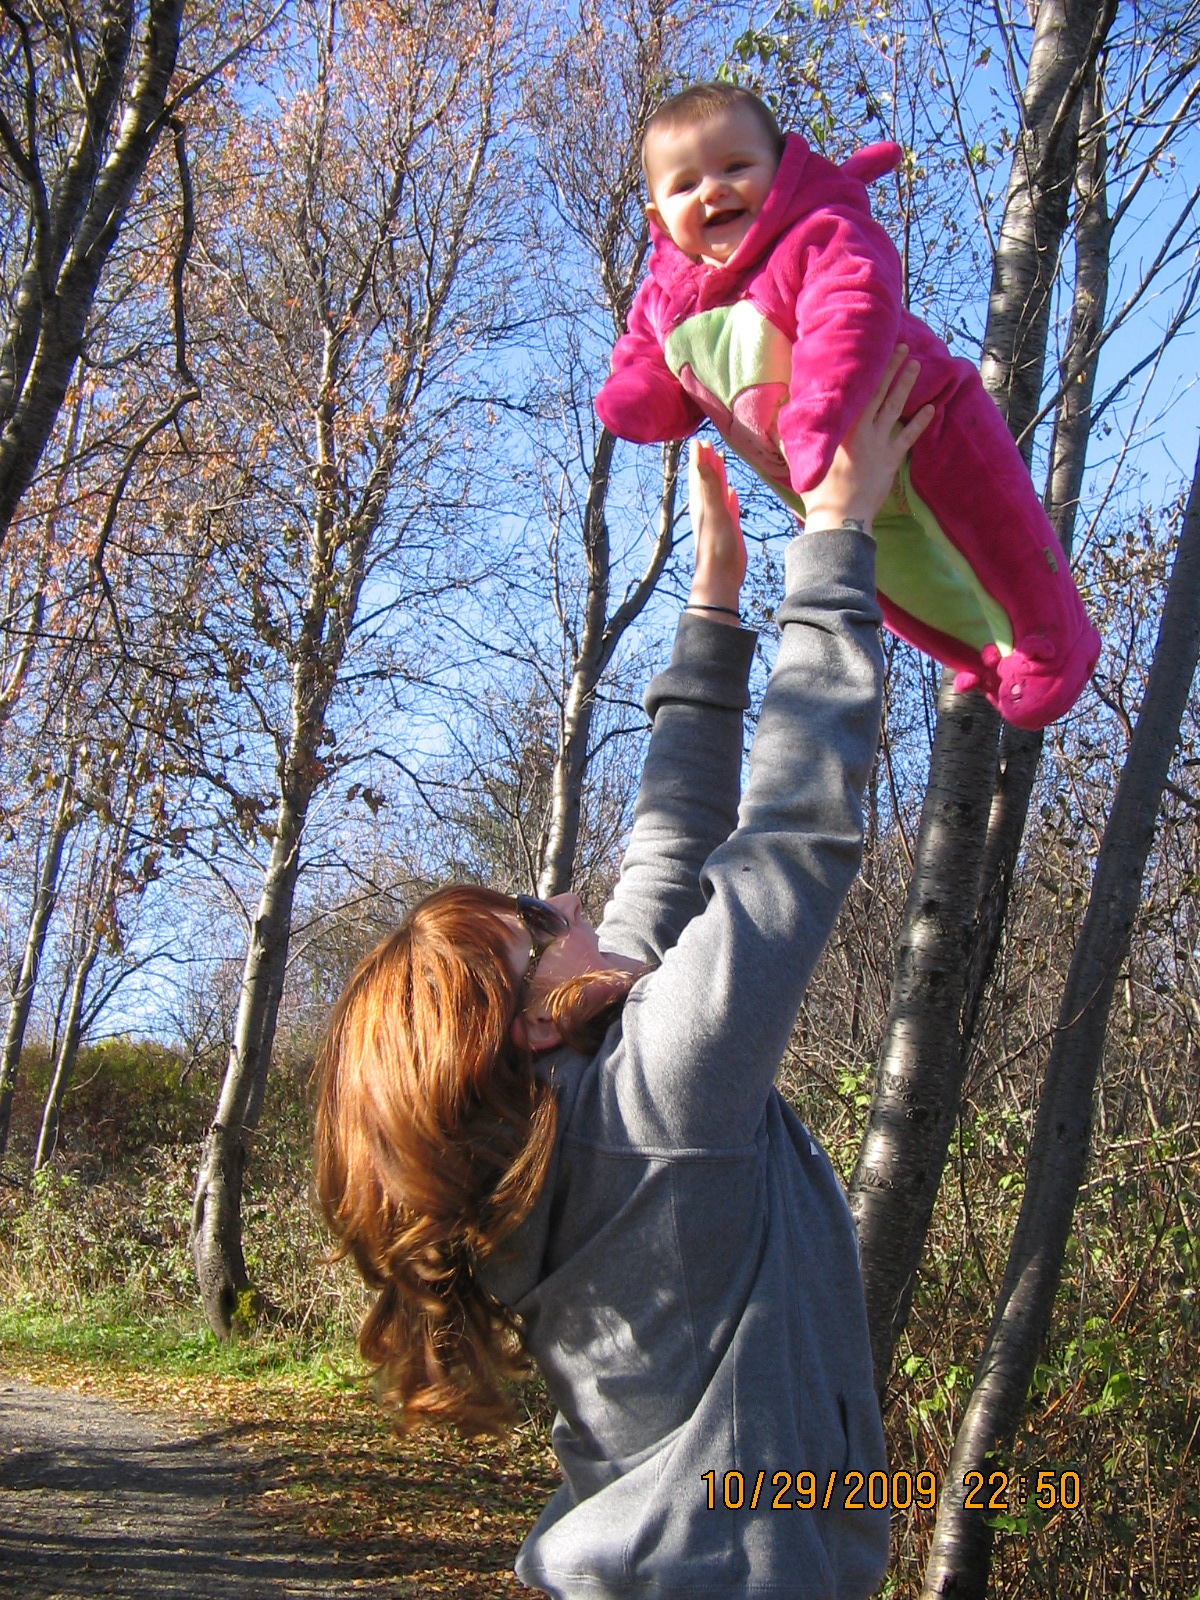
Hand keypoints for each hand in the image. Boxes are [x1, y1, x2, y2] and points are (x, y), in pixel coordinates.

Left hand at [688, 440, 745, 622]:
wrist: (721, 576)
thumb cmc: (715, 546)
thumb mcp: (713, 510)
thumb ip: (709, 485)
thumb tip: (700, 459)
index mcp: (702, 503)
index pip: (700, 474)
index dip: (699, 458)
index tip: (699, 441)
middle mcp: (708, 509)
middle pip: (707, 480)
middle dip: (707, 462)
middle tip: (708, 444)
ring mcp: (718, 519)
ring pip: (717, 492)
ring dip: (718, 476)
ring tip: (719, 460)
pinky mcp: (729, 529)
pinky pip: (728, 508)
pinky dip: (729, 497)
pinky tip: (732, 492)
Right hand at [801, 346, 934, 532]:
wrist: (839, 516)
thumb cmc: (816, 490)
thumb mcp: (801, 457)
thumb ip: (792, 435)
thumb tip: (782, 413)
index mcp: (840, 427)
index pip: (854, 391)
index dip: (863, 369)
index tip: (870, 349)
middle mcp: (862, 430)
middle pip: (878, 392)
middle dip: (890, 367)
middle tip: (902, 346)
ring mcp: (879, 443)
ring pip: (894, 407)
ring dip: (905, 385)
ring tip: (916, 365)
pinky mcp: (890, 459)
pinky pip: (908, 436)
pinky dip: (920, 422)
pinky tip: (931, 407)